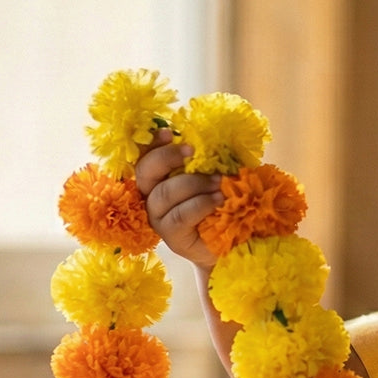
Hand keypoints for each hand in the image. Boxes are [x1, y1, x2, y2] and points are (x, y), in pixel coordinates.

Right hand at [135, 129, 221, 267]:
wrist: (232, 244)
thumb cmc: (223, 205)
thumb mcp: (218, 177)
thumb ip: (210, 160)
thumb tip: (215, 139)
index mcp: (159, 178)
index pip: (145, 157)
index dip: (152, 144)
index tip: (169, 133)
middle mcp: (152, 197)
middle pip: (145, 172)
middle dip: (167, 157)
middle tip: (192, 151)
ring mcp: (159, 218)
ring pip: (164, 194)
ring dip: (193, 183)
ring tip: (218, 182)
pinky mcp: (171, 237)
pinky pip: (179, 216)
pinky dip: (200, 204)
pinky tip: (217, 200)